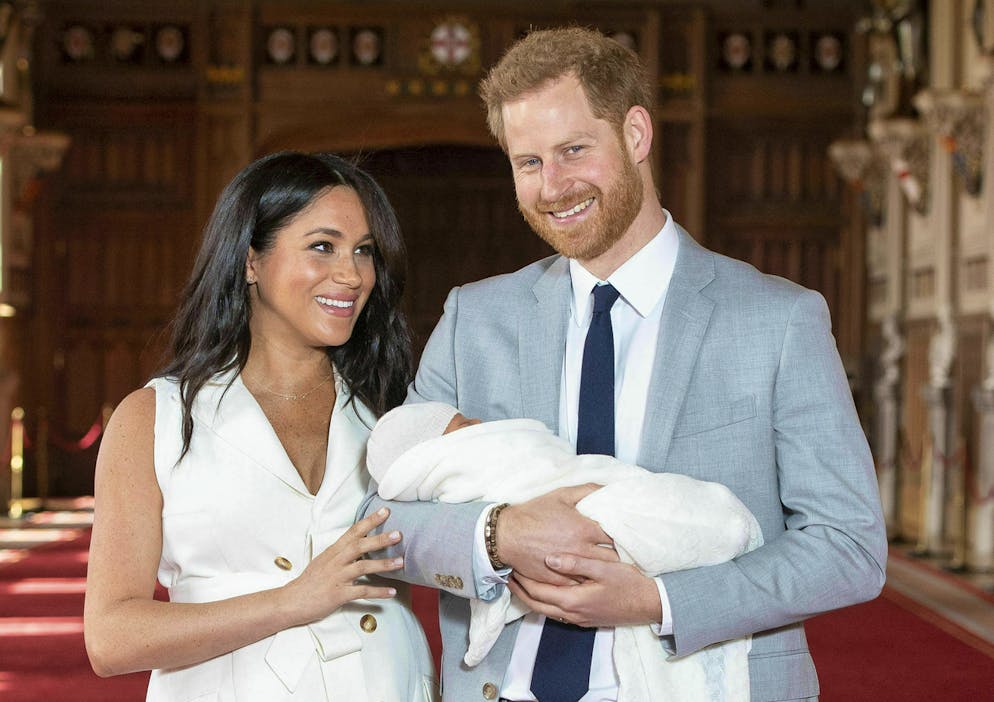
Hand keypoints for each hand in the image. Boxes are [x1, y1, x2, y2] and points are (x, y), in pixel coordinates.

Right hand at [283, 507, 403, 624]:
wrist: (292, 601)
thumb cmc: (310, 581)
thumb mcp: (324, 561)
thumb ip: (341, 553)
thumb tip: (359, 545)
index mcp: (333, 551)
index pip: (353, 532)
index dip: (369, 521)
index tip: (385, 511)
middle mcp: (335, 562)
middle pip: (359, 546)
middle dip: (379, 539)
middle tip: (398, 534)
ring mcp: (337, 578)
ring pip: (362, 567)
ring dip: (383, 564)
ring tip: (400, 562)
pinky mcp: (338, 594)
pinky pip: (361, 592)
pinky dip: (378, 592)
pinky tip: (392, 592)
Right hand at [497, 484, 614, 584]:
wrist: (507, 535)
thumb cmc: (534, 513)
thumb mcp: (561, 495)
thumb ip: (587, 490)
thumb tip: (608, 489)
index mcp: (584, 529)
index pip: (616, 536)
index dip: (625, 536)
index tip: (628, 536)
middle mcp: (580, 550)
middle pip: (612, 558)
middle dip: (620, 555)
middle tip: (625, 553)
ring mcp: (570, 568)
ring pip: (598, 574)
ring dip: (605, 570)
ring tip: (613, 567)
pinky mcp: (559, 580)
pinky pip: (581, 584)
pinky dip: (588, 581)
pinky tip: (592, 578)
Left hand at [507, 554, 661, 627]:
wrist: (650, 605)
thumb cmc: (629, 584)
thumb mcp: (604, 568)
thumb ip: (576, 563)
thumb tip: (549, 559)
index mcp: (573, 600)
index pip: (537, 592)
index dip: (522, 580)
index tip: (511, 566)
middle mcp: (572, 614)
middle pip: (536, 605)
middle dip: (520, 591)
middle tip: (508, 574)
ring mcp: (578, 619)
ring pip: (545, 611)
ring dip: (531, 597)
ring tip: (521, 581)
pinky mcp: (585, 619)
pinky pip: (557, 612)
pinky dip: (545, 601)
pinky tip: (546, 589)